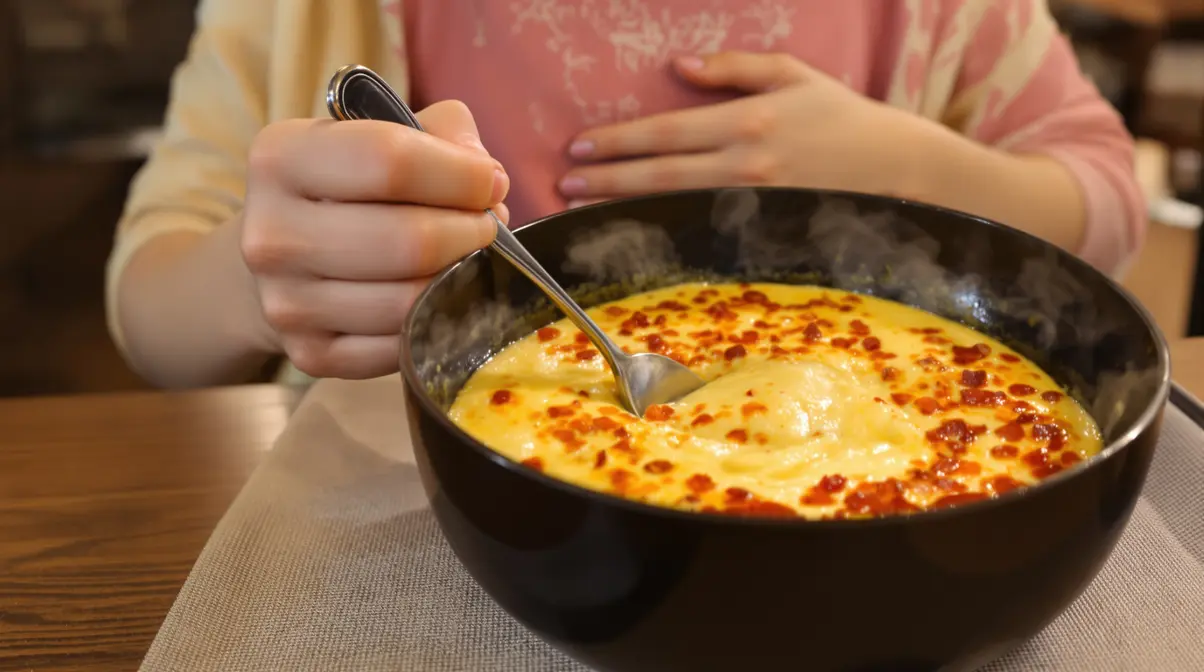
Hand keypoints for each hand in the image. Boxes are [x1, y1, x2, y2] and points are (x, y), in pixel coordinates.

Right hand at [240, 101, 508, 378]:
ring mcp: (284, 303)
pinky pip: (402, 345)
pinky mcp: (309, 354)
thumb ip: (443, 133)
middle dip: (470, 232)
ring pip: (410, 301)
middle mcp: (269, 234)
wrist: (287, 255)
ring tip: (469, 257)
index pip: (390, 162)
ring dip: (461, 278)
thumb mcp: (386, 134)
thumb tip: (485, 177)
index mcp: (280, 158)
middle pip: (408, 241)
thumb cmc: (352, 187)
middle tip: (487, 226)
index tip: (491, 182)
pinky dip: (437, 322)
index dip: (461, 175)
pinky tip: (440, 296)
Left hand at [559, 51, 928, 205]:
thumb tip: (679, 66)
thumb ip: (735, 67)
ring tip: (584, 209)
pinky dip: (667, 234)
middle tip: (565, 185)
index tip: (578, 147)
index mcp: (749, 121)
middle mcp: (746, 165)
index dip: (618, 142)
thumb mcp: (794, 76)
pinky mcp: (765, 233)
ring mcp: (755, 205)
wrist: (899, 171)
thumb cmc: (843, 118)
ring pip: (677, 208)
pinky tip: (637, 235)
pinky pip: (705, 234)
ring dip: (626, 208)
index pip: (667, 133)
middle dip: (608, 181)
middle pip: (662, 175)